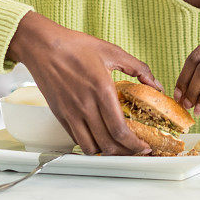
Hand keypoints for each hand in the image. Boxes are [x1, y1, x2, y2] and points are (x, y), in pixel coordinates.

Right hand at [7, 11, 162, 154]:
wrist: (44, 46)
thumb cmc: (76, 46)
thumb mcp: (112, 51)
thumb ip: (138, 68)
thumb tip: (156, 84)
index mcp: (101, 90)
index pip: (120, 130)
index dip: (134, 144)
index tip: (144, 147)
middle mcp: (85, 106)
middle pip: (108, 144)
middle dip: (126, 153)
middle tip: (136, 151)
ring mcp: (71, 113)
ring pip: (91, 147)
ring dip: (108, 153)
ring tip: (120, 148)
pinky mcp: (60, 115)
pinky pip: (76, 139)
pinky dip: (90, 145)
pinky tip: (100, 140)